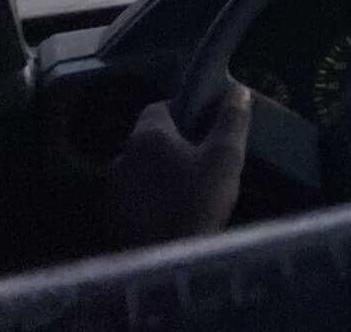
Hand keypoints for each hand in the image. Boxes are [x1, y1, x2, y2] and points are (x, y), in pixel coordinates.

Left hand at [103, 85, 252, 244]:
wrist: (169, 261)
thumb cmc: (199, 201)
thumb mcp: (226, 157)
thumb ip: (232, 120)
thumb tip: (238, 90)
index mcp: (146, 137)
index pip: (158, 106)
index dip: (182, 110)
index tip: (204, 124)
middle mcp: (121, 157)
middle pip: (147, 138)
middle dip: (171, 142)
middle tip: (201, 157)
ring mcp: (113, 189)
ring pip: (139, 168)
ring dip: (157, 171)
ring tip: (186, 186)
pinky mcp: (112, 217)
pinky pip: (133, 195)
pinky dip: (148, 196)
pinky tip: (170, 209)